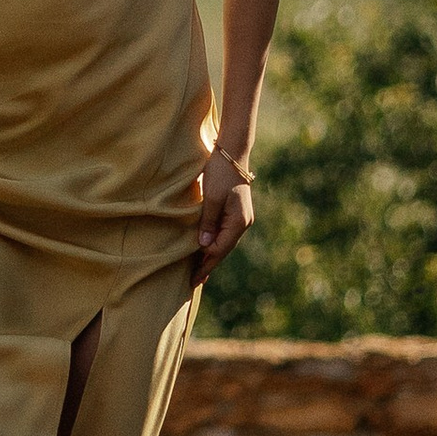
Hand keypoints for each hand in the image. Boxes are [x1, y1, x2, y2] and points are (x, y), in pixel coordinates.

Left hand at [195, 148, 254, 280]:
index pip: (219, 250)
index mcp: (238, 222)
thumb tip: (203, 246)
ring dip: (211, 255)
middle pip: (223, 249)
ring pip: (224, 242)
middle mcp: (243, 223)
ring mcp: (241, 218)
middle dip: (208, 264)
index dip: (205, 264)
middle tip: (194, 281)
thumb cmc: (220, 173)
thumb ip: (208, 222)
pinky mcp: (236, 212)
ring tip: (198, 269)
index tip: (193, 279)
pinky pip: (224, 233)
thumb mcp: (211, 198)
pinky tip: (206, 248)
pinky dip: (214, 243)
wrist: (232, 153)